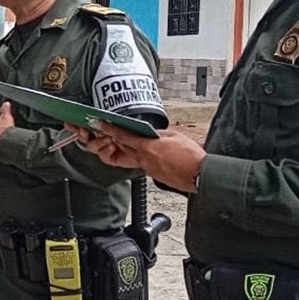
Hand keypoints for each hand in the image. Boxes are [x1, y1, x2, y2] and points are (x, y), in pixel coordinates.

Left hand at [74, 122, 204, 191]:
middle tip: (104, 132)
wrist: (199, 175)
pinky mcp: (153, 174)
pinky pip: (140, 163)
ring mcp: (148, 168)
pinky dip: (137, 156)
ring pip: (129, 156)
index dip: (109, 129)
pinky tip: (142, 152)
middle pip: (122, 148)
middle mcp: (144, 159)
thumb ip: (159, 133)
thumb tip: (152, 133)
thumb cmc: (190, 157)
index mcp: (147, 147)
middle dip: (111, 140)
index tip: (99, 124)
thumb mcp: (174, 136)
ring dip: (123, 148)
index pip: (123, 136)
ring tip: (123, 141)